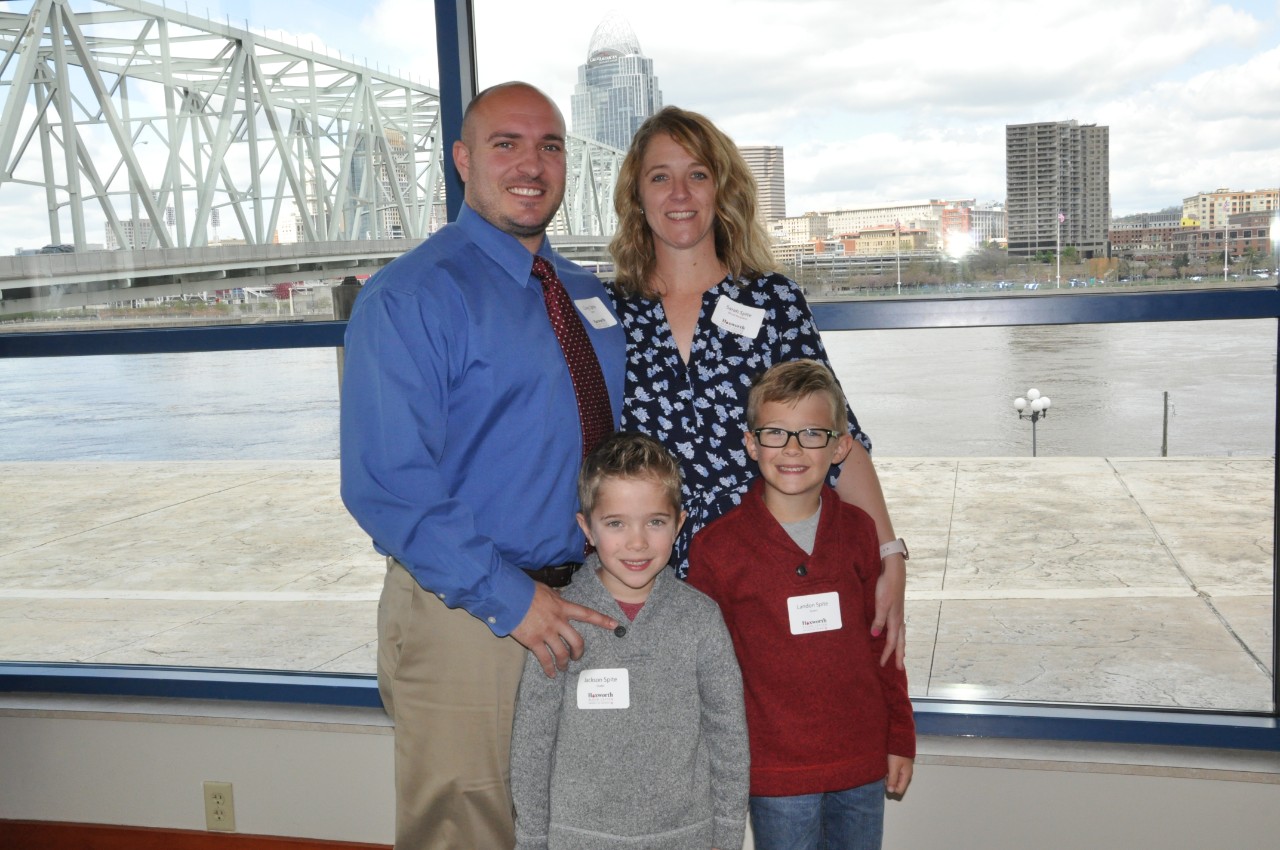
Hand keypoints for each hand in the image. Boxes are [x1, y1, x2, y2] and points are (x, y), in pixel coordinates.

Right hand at [511, 582, 617, 677]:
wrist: (508, 595)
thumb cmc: (525, 590)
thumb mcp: (546, 590)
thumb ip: (555, 597)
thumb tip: (560, 598)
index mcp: (562, 607)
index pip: (587, 614)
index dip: (602, 620)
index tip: (615, 625)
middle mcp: (558, 621)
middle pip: (577, 641)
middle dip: (579, 652)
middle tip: (577, 657)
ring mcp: (546, 632)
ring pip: (562, 653)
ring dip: (564, 663)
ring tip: (563, 668)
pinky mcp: (533, 641)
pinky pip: (545, 659)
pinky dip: (549, 668)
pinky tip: (551, 673)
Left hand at [873, 553, 905, 668]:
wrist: (894, 572)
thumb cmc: (887, 587)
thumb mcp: (881, 604)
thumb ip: (878, 620)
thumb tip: (875, 636)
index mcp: (895, 620)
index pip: (892, 642)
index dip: (887, 654)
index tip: (882, 665)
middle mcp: (899, 619)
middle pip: (901, 641)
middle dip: (900, 655)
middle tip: (900, 668)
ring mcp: (899, 613)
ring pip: (902, 634)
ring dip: (901, 646)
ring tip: (902, 654)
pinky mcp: (897, 608)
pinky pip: (900, 627)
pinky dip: (900, 635)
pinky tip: (897, 633)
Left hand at [886, 755, 912, 795]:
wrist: (900, 739)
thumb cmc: (897, 753)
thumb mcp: (893, 767)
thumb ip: (892, 779)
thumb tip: (891, 792)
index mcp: (906, 776)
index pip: (899, 790)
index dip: (891, 788)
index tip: (886, 779)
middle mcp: (906, 774)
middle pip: (897, 785)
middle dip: (889, 781)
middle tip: (885, 772)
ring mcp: (904, 769)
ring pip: (895, 778)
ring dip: (889, 775)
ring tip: (885, 767)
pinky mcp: (901, 765)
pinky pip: (895, 772)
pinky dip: (890, 770)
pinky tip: (887, 764)